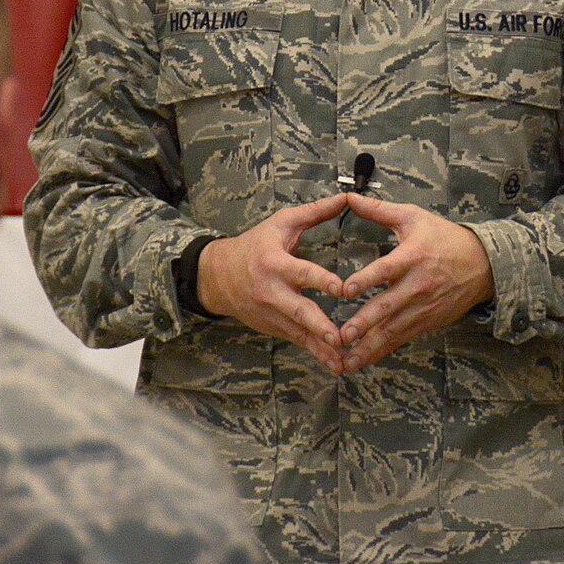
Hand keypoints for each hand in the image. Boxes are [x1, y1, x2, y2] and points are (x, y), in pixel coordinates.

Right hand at [197, 195, 348, 372]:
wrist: (217, 276)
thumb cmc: (254, 245)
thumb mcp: (281, 224)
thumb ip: (315, 212)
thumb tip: (346, 197)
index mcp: (275, 264)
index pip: (302, 273)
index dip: (321, 281)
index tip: (342, 289)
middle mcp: (272, 292)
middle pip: (298, 311)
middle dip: (319, 325)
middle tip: (338, 337)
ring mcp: (272, 314)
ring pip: (299, 333)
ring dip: (321, 349)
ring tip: (343, 362)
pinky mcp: (274, 328)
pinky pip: (297, 342)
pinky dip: (315, 354)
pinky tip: (335, 366)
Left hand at [335, 196, 493, 372]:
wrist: (483, 264)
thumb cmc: (445, 238)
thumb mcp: (414, 218)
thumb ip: (379, 210)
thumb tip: (349, 197)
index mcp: (413, 256)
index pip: (387, 269)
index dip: (367, 279)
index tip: (346, 290)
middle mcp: (418, 284)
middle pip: (388, 306)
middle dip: (365, 322)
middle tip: (343, 334)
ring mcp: (424, 306)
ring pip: (393, 329)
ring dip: (370, 346)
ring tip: (348, 360)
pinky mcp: (428, 321)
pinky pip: (402, 338)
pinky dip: (383, 351)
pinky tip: (365, 361)